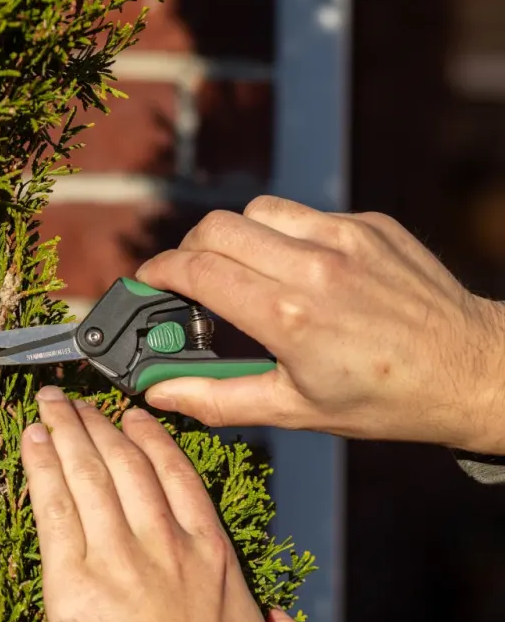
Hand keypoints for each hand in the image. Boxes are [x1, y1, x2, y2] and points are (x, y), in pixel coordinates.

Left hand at [20, 386, 310, 621]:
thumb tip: (284, 620)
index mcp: (209, 550)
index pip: (174, 474)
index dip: (150, 438)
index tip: (133, 418)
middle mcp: (164, 539)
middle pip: (125, 462)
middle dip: (99, 424)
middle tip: (79, 403)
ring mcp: (118, 553)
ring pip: (89, 473)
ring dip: (66, 432)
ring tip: (50, 406)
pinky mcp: (74, 576)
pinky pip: (55, 506)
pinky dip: (42, 467)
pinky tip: (32, 441)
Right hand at [135, 196, 504, 454]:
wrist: (472, 370)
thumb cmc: (384, 400)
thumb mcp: (294, 410)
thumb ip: (217, 399)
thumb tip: (159, 391)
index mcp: (289, 316)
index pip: (198, 270)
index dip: (160, 272)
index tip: (148, 281)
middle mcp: (314, 266)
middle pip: (217, 227)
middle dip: (189, 248)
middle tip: (190, 278)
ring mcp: (345, 237)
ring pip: (258, 211)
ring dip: (235, 237)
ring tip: (245, 272)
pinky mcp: (369, 224)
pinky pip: (304, 215)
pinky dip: (283, 236)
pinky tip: (299, 270)